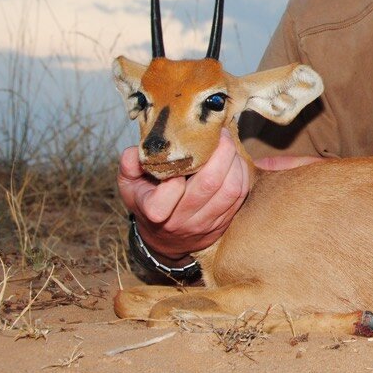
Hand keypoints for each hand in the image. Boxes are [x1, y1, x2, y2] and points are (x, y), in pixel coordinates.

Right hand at [118, 128, 250, 262]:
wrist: (163, 239)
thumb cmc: (147, 202)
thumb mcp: (130, 185)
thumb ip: (130, 165)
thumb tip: (136, 150)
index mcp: (155, 209)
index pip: (172, 187)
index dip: (184, 164)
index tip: (189, 147)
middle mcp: (181, 220)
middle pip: (210, 183)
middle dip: (222, 152)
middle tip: (221, 133)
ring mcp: (205, 224)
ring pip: (231, 190)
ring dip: (236, 162)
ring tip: (229, 145)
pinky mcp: (222, 223)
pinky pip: (240, 196)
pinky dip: (243, 174)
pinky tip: (236, 161)